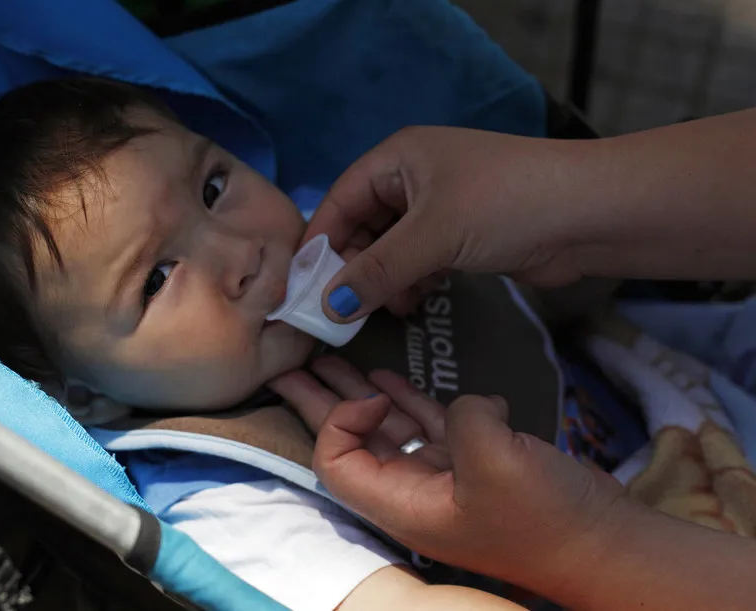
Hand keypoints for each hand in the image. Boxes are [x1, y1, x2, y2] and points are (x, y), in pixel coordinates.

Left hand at [272, 367, 629, 598]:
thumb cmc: (548, 519)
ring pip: (390, 428)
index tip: (372, 395)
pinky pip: (430, 426)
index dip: (339, 422)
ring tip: (332, 357)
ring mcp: (445, 478)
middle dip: (321, 398)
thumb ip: (459, 418)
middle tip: (290, 362)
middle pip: (352, 441)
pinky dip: (413, 400)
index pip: (336, 462)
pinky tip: (393, 376)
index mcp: (402, 505)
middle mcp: (414, 493)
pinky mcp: (476, 463)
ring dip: (364, 391)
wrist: (610, 545)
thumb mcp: (495, 460)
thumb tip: (463, 404)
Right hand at [304, 126, 593, 320]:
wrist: (591, 214)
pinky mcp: (463, 235)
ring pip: (390, 247)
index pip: (340, 199)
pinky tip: (413, 302)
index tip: (300, 286)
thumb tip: (327, 306)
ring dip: (383, 279)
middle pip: (362, 225)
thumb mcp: (433, 235)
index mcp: (398, 158)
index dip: (319, 241)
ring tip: (386, 308)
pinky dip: (410, 281)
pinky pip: (418, 259)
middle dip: (353, 266)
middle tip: (342, 310)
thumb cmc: (504, 205)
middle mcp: (413, 178)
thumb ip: (377, 271)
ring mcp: (440, 207)